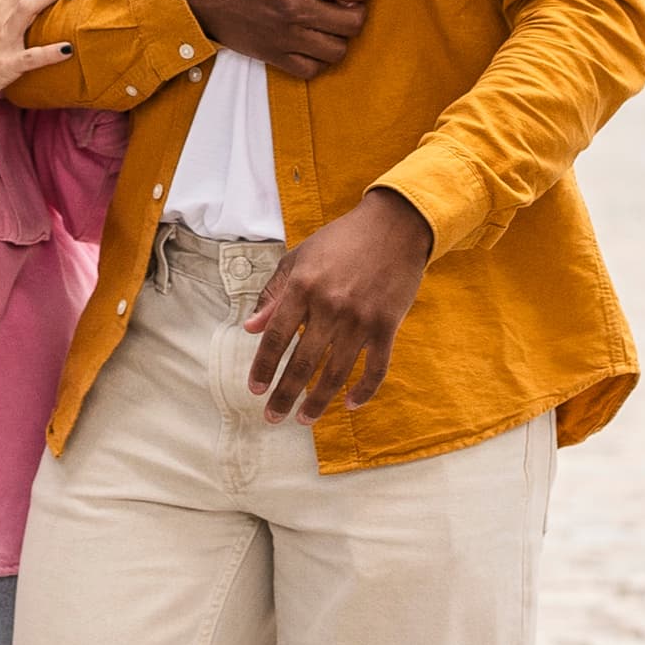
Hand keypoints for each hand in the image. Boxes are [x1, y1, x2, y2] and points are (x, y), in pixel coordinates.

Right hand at [181, 0, 373, 78]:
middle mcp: (294, 8)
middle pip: (352, 23)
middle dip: (356, 12)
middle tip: (344, 5)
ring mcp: (284, 35)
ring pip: (337, 50)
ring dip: (339, 37)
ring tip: (328, 23)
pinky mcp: (273, 55)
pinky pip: (312, 69)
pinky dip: (318, 59)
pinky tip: (312, 42)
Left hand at [243, 191, 434, 421]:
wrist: (394, 225)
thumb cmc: (341, 240)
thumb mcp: (300, 257)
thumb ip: (274, 293)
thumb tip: (251, 327)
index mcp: (303, 286)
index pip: (277, 336)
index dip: (263, 366)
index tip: (254, 389)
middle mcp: (330, 306)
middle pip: (302, 362)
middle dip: (284, 395)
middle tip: (272, 417)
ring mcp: (360, 318)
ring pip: (335, 372)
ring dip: (318, 401)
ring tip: (303, 420)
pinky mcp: (388, 325)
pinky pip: (376, 368)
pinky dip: (364, 390)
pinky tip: (349, 404)